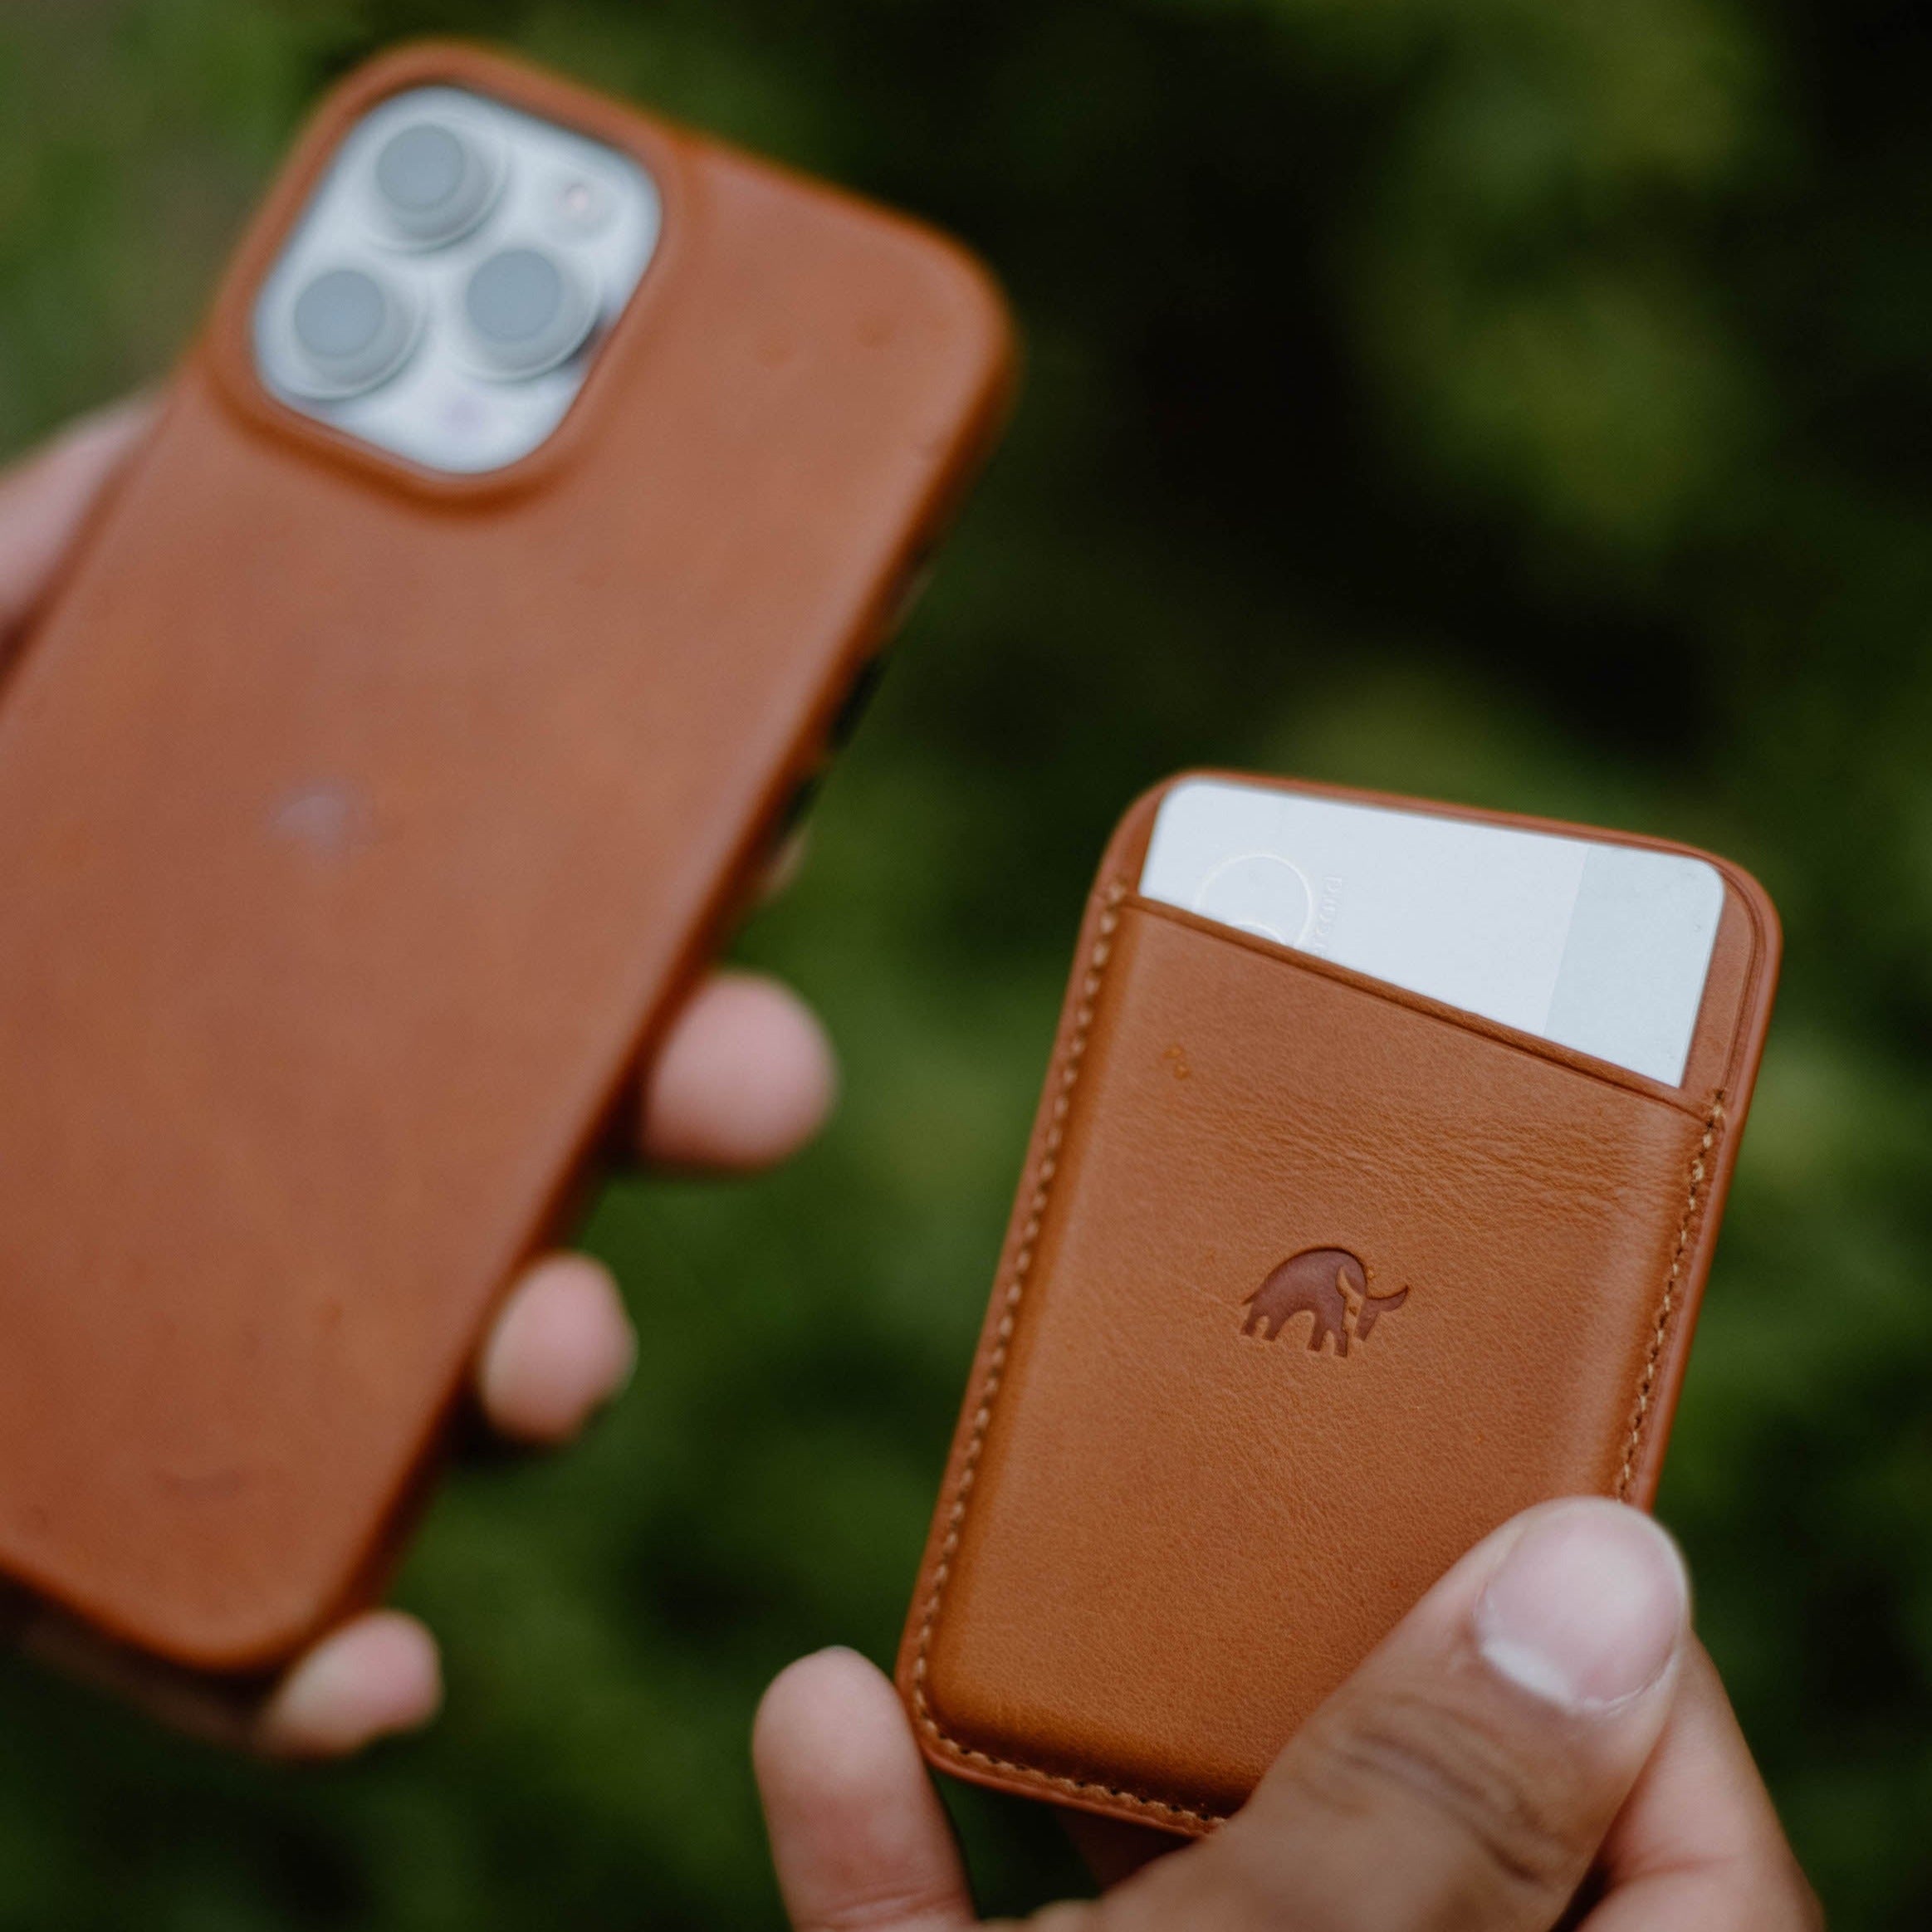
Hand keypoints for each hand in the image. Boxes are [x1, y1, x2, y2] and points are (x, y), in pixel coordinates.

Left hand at [0, 401, 836, 1755]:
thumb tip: (162, 457)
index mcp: (217, 945)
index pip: (475, 905)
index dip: (640, 871)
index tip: (762, 822)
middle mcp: (238, 1137)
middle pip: (519, 1129)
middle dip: (679, 1102)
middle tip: (754, 1075)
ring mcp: (180, 1337)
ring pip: (432, 1369)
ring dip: (552, 1364)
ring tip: (552, 1356)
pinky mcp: (78, 1537)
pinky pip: (237, 1627)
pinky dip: (329, 1666)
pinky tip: (371, 1666)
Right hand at [754, 1500, 1819, 1930]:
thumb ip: (1443, 1823)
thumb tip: (1609, 1558)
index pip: (1666, 1797)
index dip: (1579, 1616)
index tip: (1473, 1444)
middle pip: (1407, 1829)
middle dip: (1284, 1665)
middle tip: (1227, 1475)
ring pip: (1196, 1912)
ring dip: (1060, 1774)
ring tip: (1005, 1599)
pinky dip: (905, 1892)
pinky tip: (827, 1726)